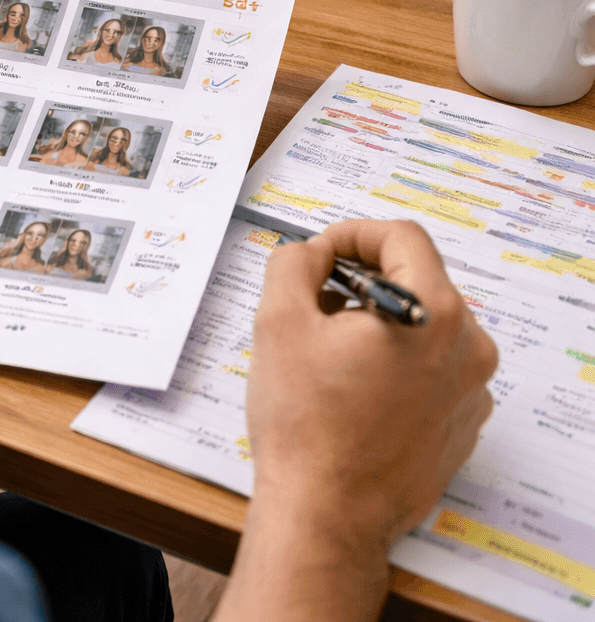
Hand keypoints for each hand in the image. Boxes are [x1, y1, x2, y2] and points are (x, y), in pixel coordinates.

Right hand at [214, 220, 496, 621]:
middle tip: (318, 298)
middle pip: (419, 278)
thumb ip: (295, 262)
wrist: (326, 518)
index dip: (355, 233)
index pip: (403, 237)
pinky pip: (434, 368)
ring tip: (332, 348)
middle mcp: (469, 348)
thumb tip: (314, 251)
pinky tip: (356, 386)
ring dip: (381, 319)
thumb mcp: (279, 320)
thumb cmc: (304, 424)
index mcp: (435, 312)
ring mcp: (472, 391)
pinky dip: (398, 360)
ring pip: (426, 324)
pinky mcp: (463, 425)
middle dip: (365, 277)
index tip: (322, 253)